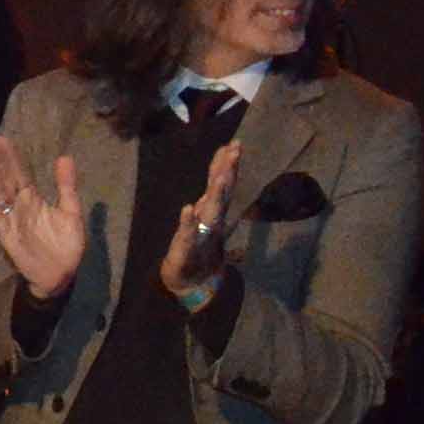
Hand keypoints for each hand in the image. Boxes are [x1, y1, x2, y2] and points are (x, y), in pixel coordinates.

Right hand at [0, 136, 88, 300]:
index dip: (10, 157)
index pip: (19, 173)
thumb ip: (66, 186)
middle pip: (5, 179)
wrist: (61, 274)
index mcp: (33, 199)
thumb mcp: (71, 211)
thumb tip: (65, 157)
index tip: (0, 139)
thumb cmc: (65, 244)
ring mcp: (11, 220)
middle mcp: (19, 206)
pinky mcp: (7, 236)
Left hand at [160, 139, 241, 297]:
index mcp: (214, 211)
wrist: (189, 280)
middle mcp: (212, 219)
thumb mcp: (205, 218)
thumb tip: (222, 174)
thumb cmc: (199, 248)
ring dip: (216, 193)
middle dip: (228, 170)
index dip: (227, 164)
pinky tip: (188, 209)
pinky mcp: (187, 247)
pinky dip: (189, 222)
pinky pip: (188, 233)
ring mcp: (202, 232)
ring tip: (221, 176)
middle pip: (222, 191)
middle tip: (236, 149)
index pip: (221, 183)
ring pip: (211, 210)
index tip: (234, 143)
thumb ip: (214, 197)